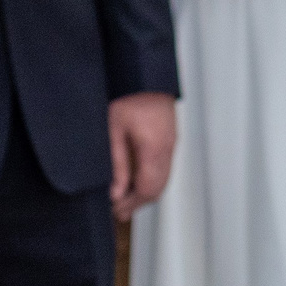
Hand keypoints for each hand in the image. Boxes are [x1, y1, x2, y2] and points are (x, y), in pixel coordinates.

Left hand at [108, 92, 177, 219]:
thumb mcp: (113, 130)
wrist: (146, 73)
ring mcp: (171, 144)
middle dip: (138, 203)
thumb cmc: (129, 94)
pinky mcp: (170, 139)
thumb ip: (117, 164)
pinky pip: (164, 168)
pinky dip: (151, 180)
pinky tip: (135, 180)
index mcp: (154, 149)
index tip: (115, 210)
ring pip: (163, 180)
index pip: (147, 190)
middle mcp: (168, 149)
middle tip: (118, 211)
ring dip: (145, 193)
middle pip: (158, 189)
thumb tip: (116, 192)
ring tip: (124, 199)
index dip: (131, 205)